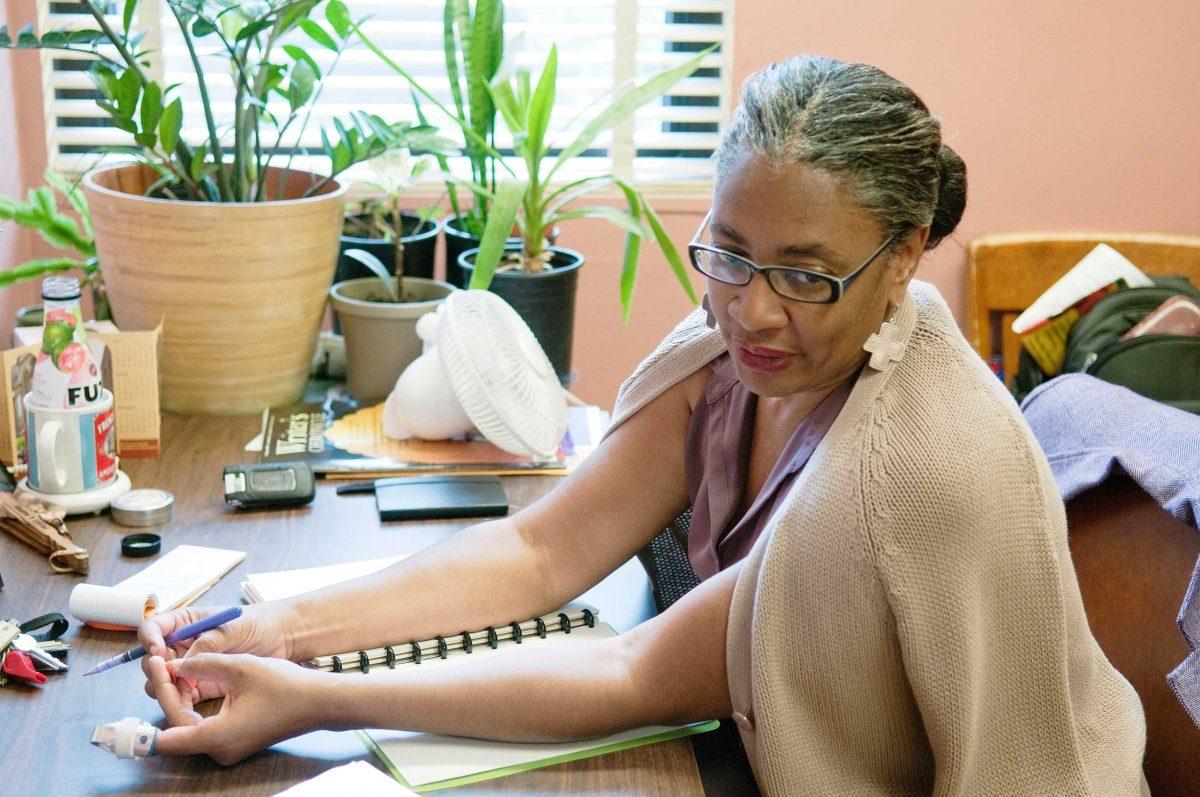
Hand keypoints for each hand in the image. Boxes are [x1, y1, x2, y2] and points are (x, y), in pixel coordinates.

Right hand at [138, 603, 296, 701]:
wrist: (284, 638)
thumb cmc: (260, 623)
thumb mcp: (233, 628)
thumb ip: (208, 642)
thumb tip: (184, 662)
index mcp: (186, 622)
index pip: (153, 628)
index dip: (150, 639)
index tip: (158, 651)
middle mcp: (183, 645)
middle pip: (153, 659)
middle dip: (157, 669)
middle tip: (170, 676)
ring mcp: (191, 667)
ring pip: (164, 681)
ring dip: (168, 688)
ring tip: (185, 690)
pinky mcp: (202, 685)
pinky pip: (183, 696)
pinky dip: (182, 702)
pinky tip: (191, 705)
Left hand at [145, 653, 325, 764]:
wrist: (318, 702)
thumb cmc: (285, 686)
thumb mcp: (241, 667)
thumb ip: (203, 664)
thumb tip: (175, 666)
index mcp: (216, 738)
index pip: (166, 732)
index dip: (160, 695)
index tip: (158, 665)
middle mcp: (218, 750)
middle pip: (175, 726)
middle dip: (168, 691)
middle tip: (163, 662)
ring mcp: (226, 748)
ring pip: (188, 725)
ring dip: (179, 697)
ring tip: (175, 667)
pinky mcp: (234, 740)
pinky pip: (203, 726)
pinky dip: (194, 704)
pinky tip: (193, 680)